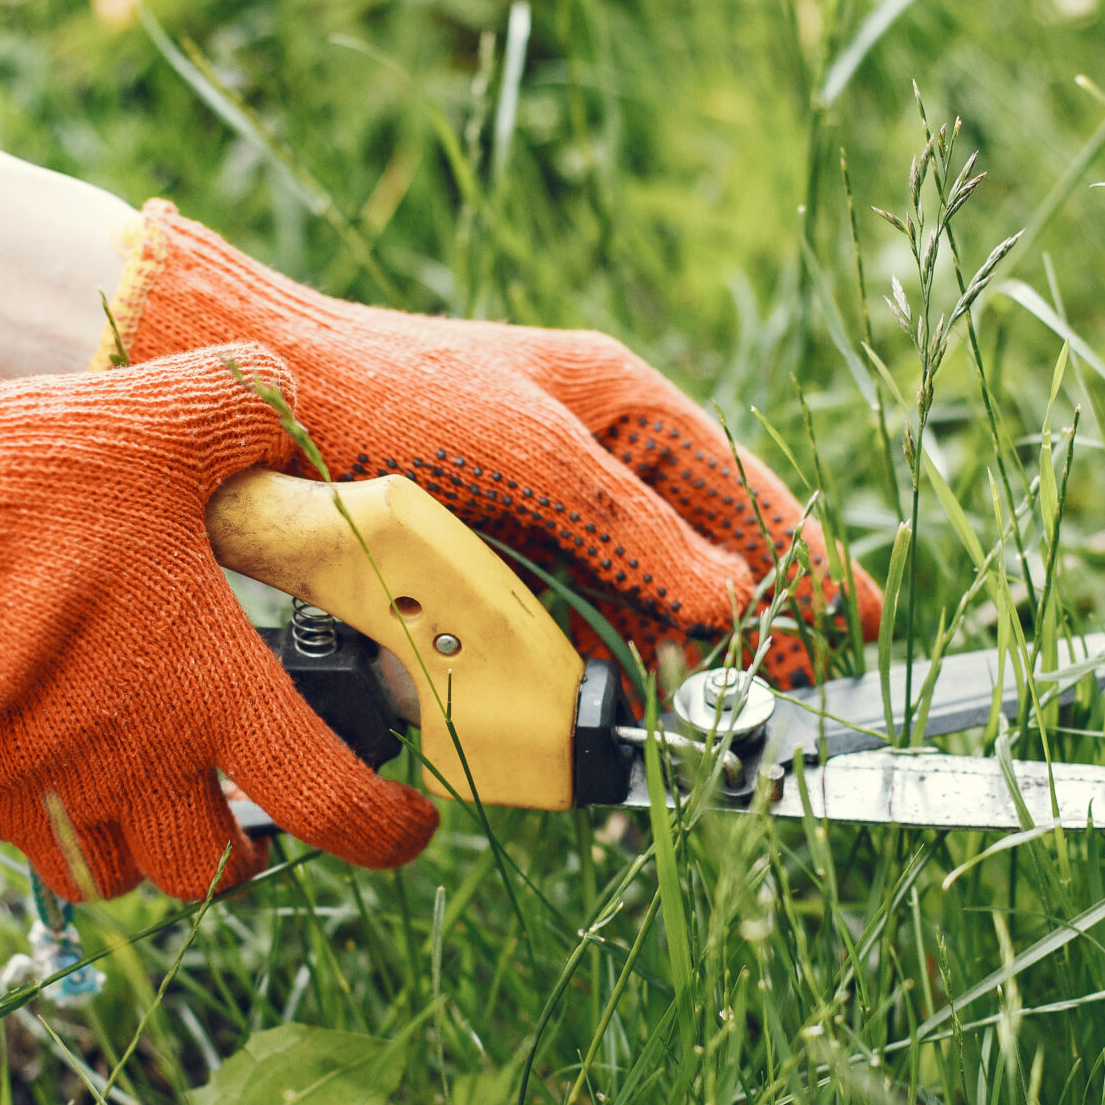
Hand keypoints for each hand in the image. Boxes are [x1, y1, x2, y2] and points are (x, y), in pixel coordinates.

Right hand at [0, 349, 436, 899]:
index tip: (405, 827)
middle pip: (207, 871)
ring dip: (126, 845)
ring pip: (100, 876)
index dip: (386, 832)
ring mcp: (30, 799)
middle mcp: (130, 771)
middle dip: (235, 850)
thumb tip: (279, 398)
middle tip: (240, 804)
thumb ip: (241, 409)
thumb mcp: (157, 418)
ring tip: (125, 785)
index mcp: (212, 699)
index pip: (335, 807)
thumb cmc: (22, 491)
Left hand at [101, 203, 878, 684]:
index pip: (736, 491)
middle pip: (696, 553)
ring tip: (718, 710)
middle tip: (794, 692)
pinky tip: (620, 698)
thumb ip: (627, 526)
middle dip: (750, 622)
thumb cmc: (387, 395)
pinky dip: (599, 661)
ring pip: (635, 597)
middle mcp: (587, 458)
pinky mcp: (481, 558)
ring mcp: (536, 513)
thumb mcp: (523, 451)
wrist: (249, 404)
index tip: (855, 625)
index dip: (800, 559)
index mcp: (618, 406)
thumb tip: (728, 599)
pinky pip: (566, 620)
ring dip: (675, 653)